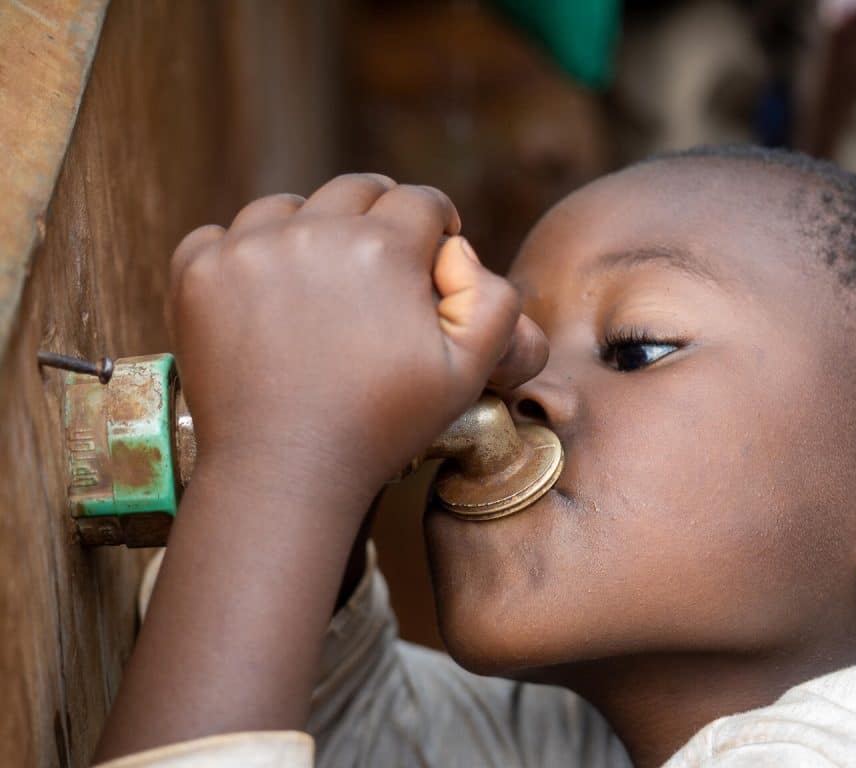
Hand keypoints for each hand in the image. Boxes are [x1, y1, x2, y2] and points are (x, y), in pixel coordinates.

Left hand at [168, 174, 546, 496]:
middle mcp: (314, 232)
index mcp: (383, 248)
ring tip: (317, 284)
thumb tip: (458, 249)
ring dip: (310, 230)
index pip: (421, 201)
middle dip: (379, 216)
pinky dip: (242, 254)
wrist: (285, 472)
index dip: (436, 224)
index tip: (429, 253)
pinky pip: (222, 234)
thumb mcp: (470, 372)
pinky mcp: (198, 274)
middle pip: (356, 189)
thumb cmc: (380, 425)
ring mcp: (248, 249)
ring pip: (288, 207)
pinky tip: (262, 296)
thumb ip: (492, 300)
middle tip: (379, 264)